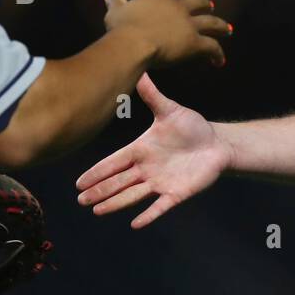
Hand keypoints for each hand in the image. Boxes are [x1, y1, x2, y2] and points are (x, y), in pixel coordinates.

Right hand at [76, 73, 228, 227]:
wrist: (216, 144)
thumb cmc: (192, 127)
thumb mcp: (170, 110)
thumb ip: (152, 95)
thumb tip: (138, 70)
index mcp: (141, 150)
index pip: (113, 162)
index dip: (97, 172)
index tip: (78, 182)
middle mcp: (146, 169)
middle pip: (118, 182)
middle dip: (100, 190)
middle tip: (80, 200)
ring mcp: (160, 182)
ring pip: (133, 195)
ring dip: (116, 203)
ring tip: (97, 210)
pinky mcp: (177, 193)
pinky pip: (160, 206)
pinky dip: (149, 215)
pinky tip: (135, 223)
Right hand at [102, 0, 229, 66]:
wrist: (134, 43)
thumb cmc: (122, 28)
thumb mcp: (116, 11)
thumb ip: (116, 0)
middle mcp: (178, 8)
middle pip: (197, 1)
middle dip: (205, 3)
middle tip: (211, 6)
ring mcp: (189, 25)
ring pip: (212, 22)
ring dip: (221, 26)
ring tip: (228, 30)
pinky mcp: (195, 42)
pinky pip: (212, 48)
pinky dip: (217, 54)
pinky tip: (219, 61)